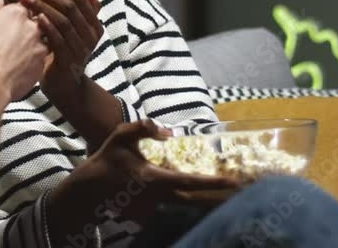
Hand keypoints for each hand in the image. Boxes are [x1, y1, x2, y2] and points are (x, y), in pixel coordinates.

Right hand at [0, 0, 47, 100]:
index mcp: (17, 13)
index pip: (23, 6)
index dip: (13, 15)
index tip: (7, 22)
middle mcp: (33, 28)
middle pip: (34, 23)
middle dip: (23, 30)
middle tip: (8, 41)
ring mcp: (40, 47)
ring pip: (38, 42)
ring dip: (28, 46)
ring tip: (12, 55)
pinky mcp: (41, 66)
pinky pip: (38, 60)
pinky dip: (29, 62)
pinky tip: (16, 68)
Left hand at [17, 0, 102, 92]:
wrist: (64, 86)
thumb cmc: (64, 53)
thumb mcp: (73, 31)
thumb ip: (78, 13)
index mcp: (95, 25)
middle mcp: (92, 36)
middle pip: (70, 7)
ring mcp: (82, 49)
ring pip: (64, 21)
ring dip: (41, 6)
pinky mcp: (70, 61)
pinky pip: (59, 40)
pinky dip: (47, 27)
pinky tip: (34, 18)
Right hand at [49, 121, 239, 225]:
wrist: (92, 189)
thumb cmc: (108, 159)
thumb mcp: (120, 135)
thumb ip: (143, 128)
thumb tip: (168, 131)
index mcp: (153, 178)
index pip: (189, 181)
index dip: (212, 182)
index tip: (233, 182)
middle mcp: (158, 196)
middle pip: (197, 200)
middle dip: (221, 196)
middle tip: (246, 190)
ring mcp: (157, 206)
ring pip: (190, 204)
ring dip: (211, 200)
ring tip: (235, 192)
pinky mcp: (155, 210)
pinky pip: (180, 204)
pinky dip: (197, 200)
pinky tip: (212, 196)